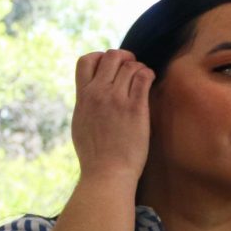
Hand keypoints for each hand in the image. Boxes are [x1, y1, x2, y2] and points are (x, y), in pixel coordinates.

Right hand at [71, 49, 153, 179]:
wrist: (107, 173)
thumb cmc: (95, 156)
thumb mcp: (80, 124)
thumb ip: (85, 104)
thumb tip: (88, 93)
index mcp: (83, 97)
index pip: (86, 60)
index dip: (100, 57)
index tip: (110, 68)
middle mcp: (98, 93)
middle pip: (111, 56)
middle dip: (124, 57)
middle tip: (132, 67)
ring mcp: (116, 99)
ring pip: (129, 65)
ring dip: (139, 67)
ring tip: (143, 78)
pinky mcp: (135, 108)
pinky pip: (143, 77)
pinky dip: (148, 73)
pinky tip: (150, 80)